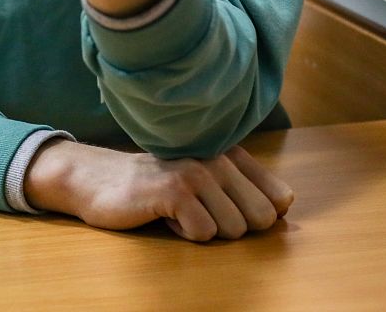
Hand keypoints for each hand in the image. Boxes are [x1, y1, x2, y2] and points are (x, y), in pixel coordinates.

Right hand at [23, 139, 292, 240]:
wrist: (99, 179)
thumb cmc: (156, 184)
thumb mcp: (204, 178)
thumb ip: (244, 186)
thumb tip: (286, 204)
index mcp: (229, 152)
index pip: (278, 197)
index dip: (257, 215)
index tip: (227, 209)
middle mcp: (217, 157)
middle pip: (260, 219)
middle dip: (233, 227)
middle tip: (200, 212)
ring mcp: (196, 172)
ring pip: (233, 230)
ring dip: (205, 230)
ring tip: (179, 211)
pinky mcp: (175, 191)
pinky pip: (204, 234)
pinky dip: (184, 234)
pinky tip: (165, 216)